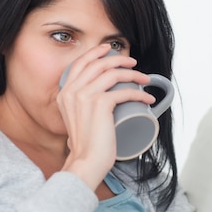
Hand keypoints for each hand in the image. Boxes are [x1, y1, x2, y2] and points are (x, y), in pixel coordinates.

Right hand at [57, 45, 155, 189]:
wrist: (85, 161)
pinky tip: (147, 99)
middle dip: (119, 60)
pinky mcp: (100, 105)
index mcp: (64, 93)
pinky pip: (124, 92)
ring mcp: (85, 97)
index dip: (96, 53)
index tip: (109, 49)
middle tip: (133, 63)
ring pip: (113, 74)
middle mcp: (72, 91)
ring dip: (133, 74)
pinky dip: (139, 94)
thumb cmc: (85, 145)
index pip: (80, 63)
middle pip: (99, 64)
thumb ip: (78, 106)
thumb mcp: (74, 119)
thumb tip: (93, 100)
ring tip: (145, 80)